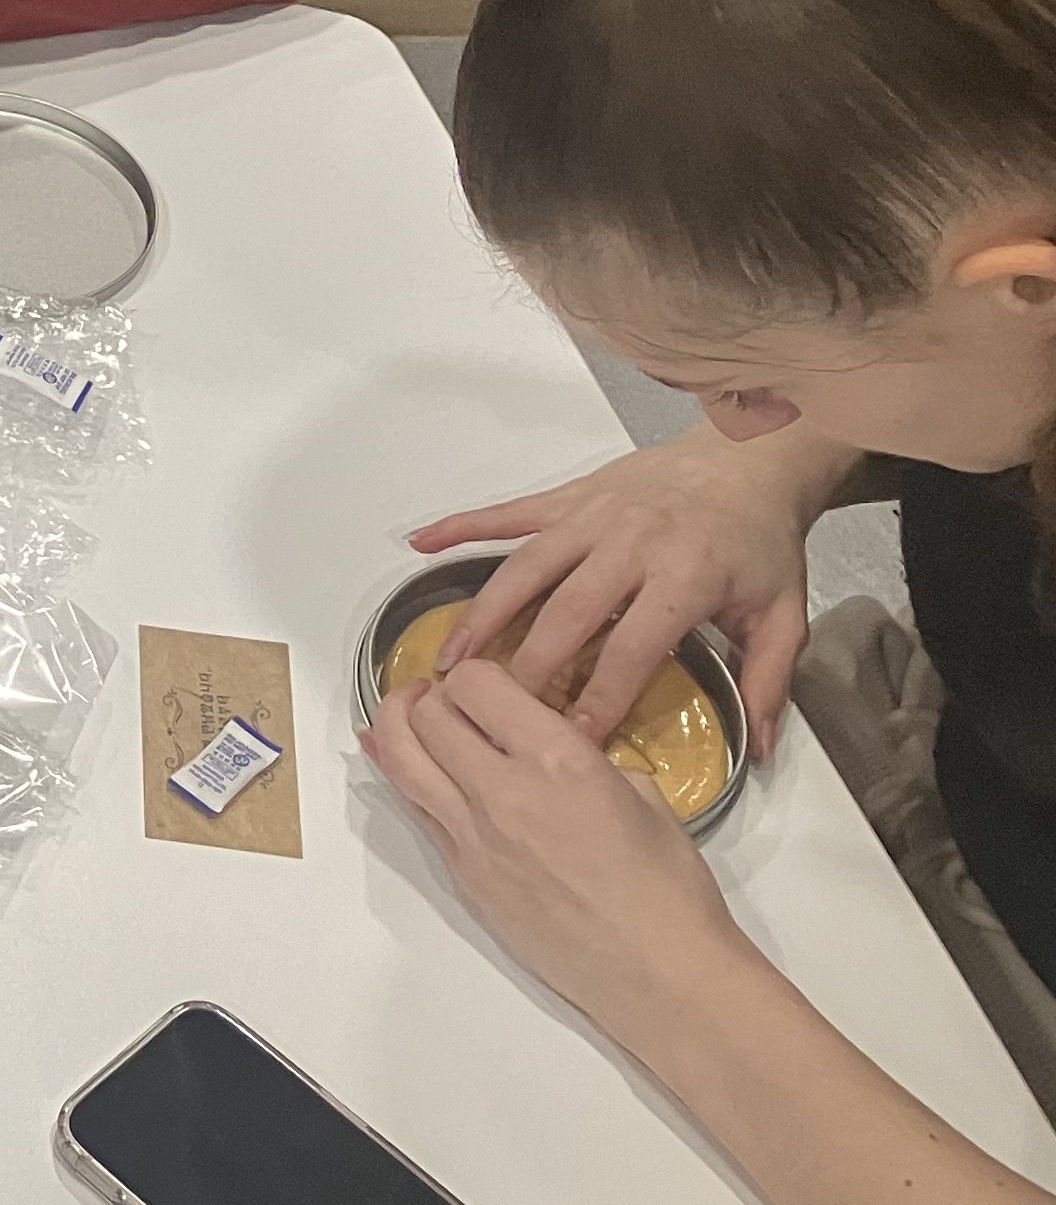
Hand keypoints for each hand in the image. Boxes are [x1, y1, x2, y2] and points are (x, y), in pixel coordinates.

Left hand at [363, 660, 761, 1052]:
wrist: (658, 974)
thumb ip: (583, 756)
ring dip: (396, 728)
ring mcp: (472, 838)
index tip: (486, 682)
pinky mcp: (461, 876)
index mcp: (556, 760)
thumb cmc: (668, 888)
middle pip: (424, 717)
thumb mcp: (641, 793)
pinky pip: (417, 811)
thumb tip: (544, 744)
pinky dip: (405, 778)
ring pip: (400, 761)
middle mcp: (501, 792)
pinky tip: (409, 764)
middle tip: (440, 696)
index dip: (474, 673)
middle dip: (428, 695)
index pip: (475, 685)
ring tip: (410, 718)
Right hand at [409, 418, 854, 758]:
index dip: (600, 696)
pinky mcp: (571, 496)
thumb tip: (760, 747)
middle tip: (493, 712)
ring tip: (451, 658)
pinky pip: (510, 512)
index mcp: (682, 577)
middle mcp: (628, 544)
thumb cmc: (760, 539)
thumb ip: (770, 680)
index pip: (632, 648)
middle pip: (565, 612)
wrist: (751, 456)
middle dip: (528, 667)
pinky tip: (420, 543)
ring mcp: (592, 516)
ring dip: (484, 613)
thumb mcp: (784, 613)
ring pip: (526, 568)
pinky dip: (462, 525)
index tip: (573, 738)